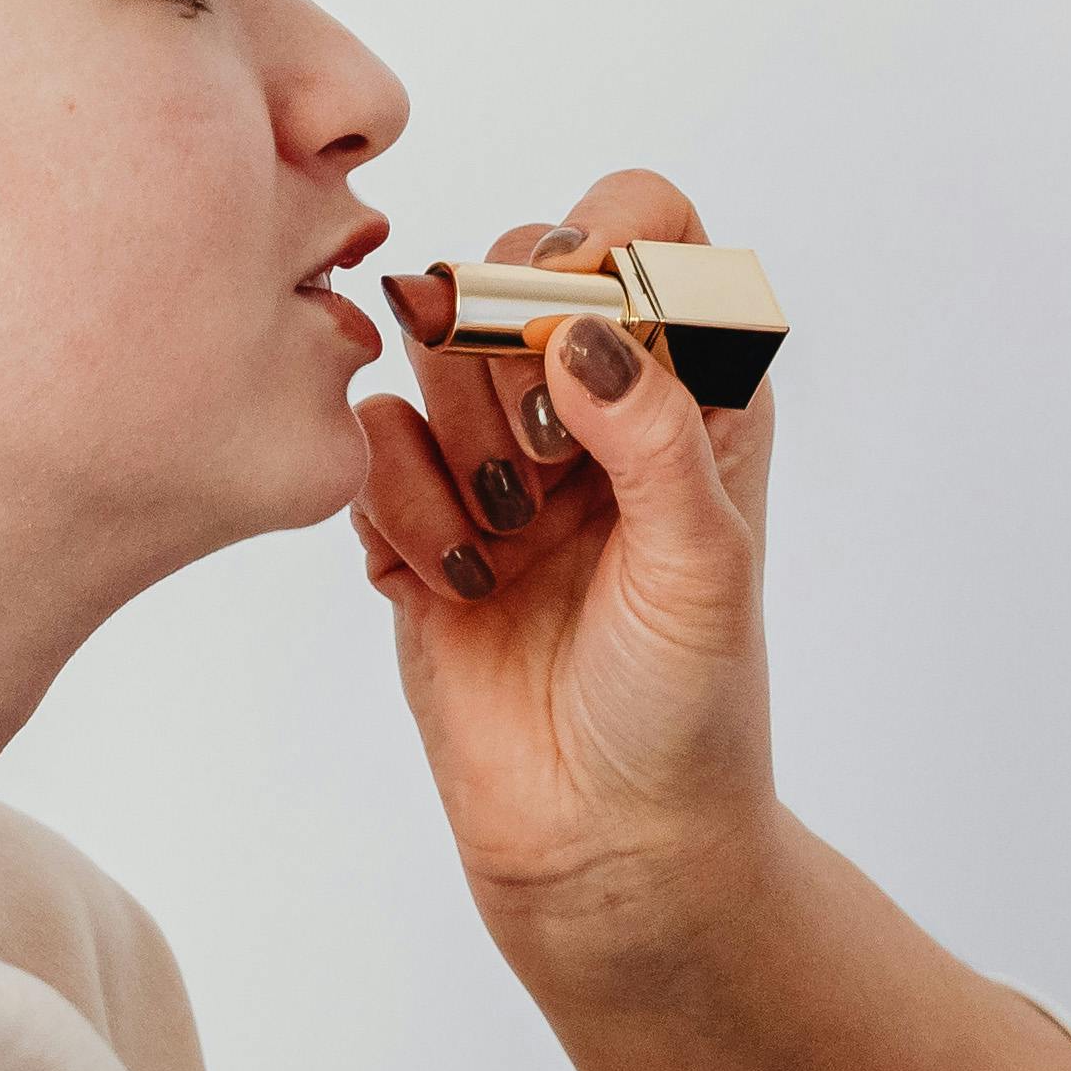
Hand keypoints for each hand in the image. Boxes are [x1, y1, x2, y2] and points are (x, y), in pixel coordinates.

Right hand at [352, 171, 785, 964]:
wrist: (601, 841)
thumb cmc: (685, 707)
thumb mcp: (702, 562)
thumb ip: (654, 432)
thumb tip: (582, 326)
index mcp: (694, 386)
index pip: (649, 229)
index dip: (604, 247)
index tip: (584, 332)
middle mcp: (595, 400)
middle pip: (515, 263)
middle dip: (511, 359)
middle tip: (542, 475)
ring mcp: (498, 450)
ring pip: (431, 343)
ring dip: (457, 440)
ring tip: (502, 541)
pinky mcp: (417, 511)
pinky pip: (368, 440)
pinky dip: (400, 510)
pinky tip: (451, 585)